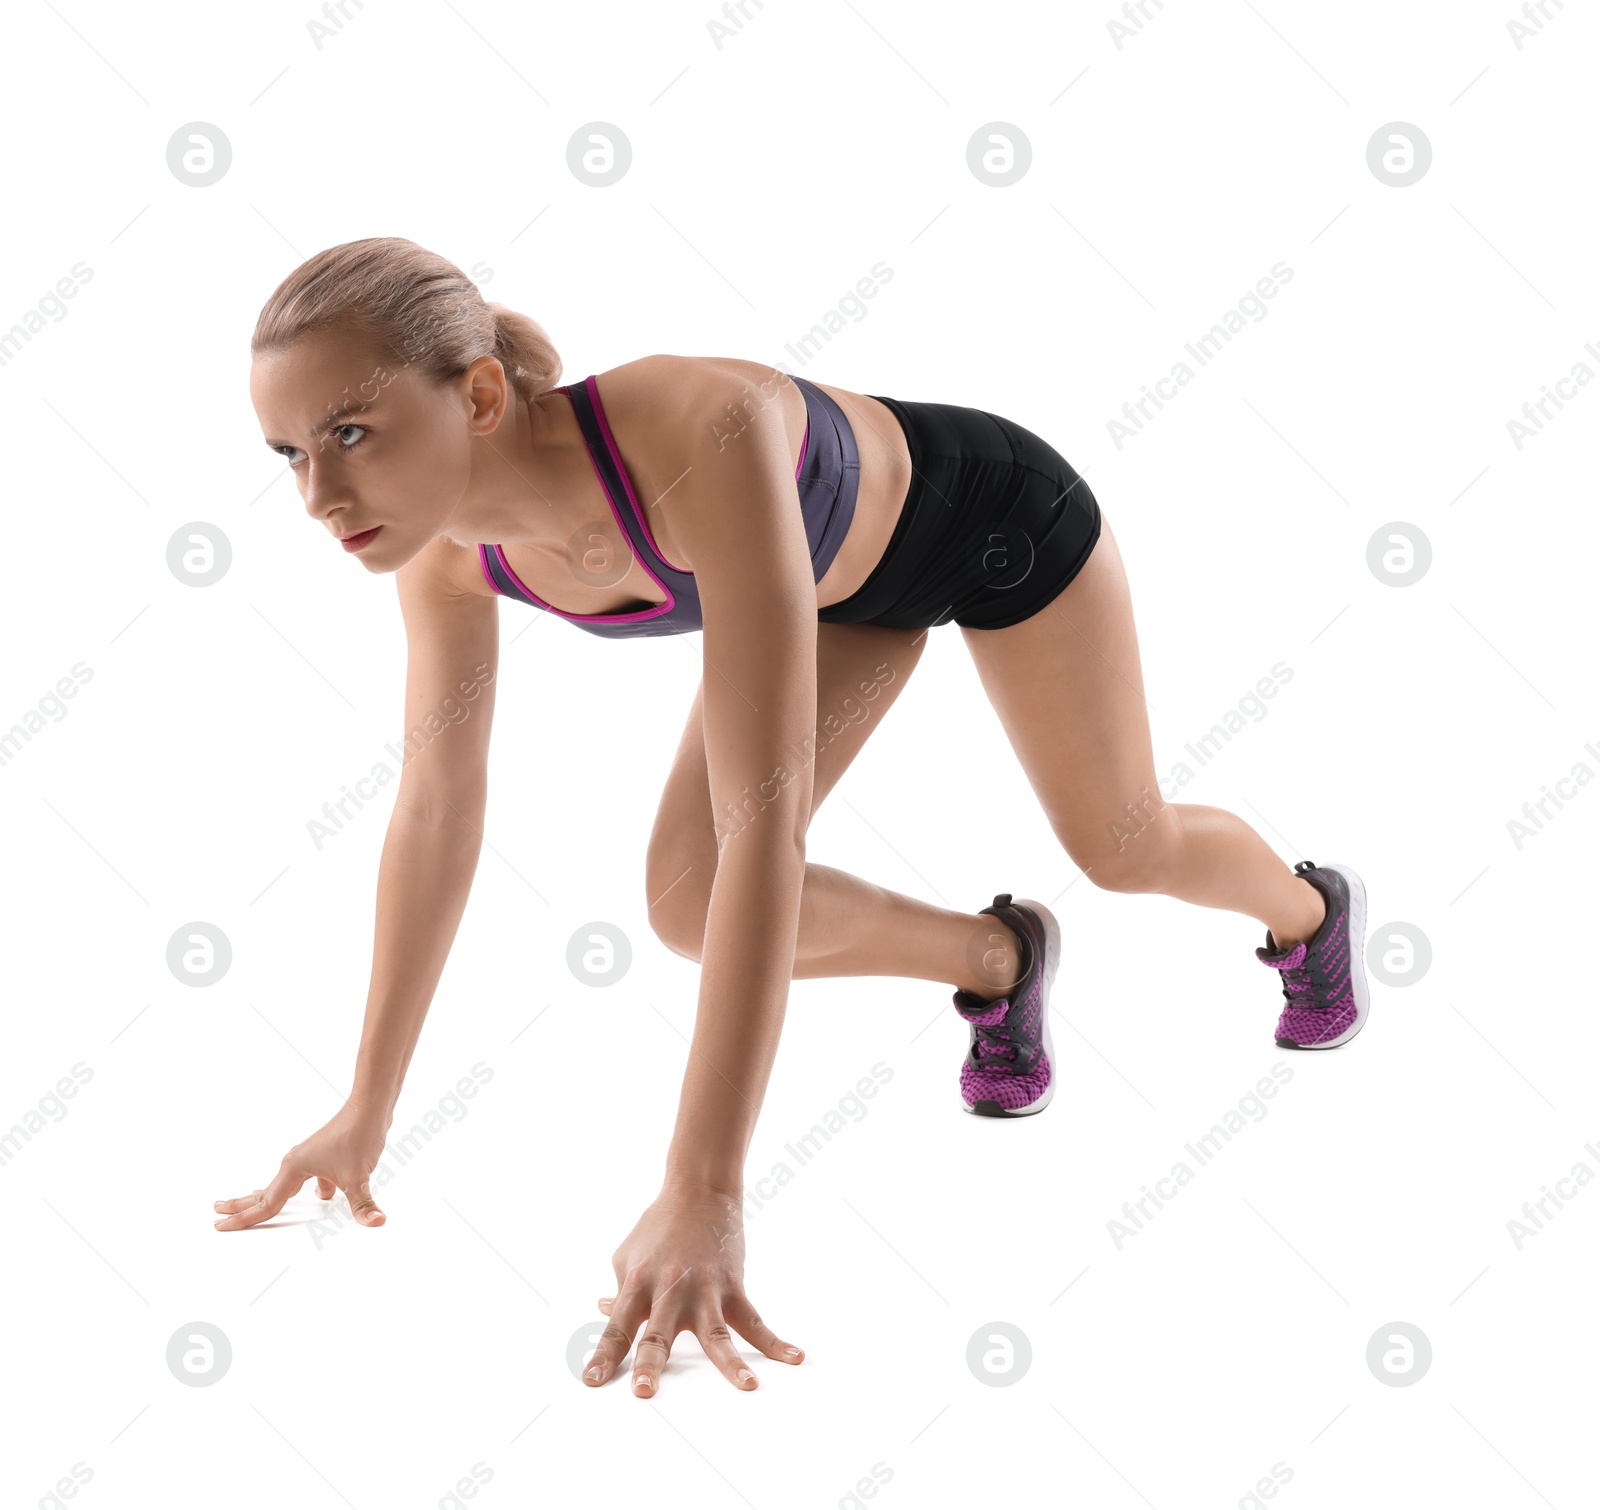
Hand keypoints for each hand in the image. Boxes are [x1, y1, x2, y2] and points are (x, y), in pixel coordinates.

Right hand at [213, 1102, 390, 1231]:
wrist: (370, 1108)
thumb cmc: (358, 1136)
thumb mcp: (358, 1177)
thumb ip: (363, 1204)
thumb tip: (376, 1221)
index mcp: (294, 1168)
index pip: (266, 1203)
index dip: (243, 1219)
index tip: (220, 1226)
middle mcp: (296, 1162)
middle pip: (263, 1191)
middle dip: (241, 1204)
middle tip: (217, 1212)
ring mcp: (308, 1158)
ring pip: (284, 1185)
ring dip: (268, 1196)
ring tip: (251, 1205)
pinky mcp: (323, 1155)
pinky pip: (307, 1178)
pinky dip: (305, 1190)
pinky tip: (322, 1195)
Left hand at [583, 1183, 803, 1395]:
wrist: (699, 1191)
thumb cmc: (658, 1226)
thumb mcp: (628, 1255)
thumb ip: (621, 1290)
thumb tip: (606, 1312)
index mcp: (639, 1284)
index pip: (617, 1327)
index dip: (604, 1355)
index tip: (591, 1381)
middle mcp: (670, 1290)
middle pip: (658, 1334)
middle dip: (651, 1364)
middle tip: (643, 1391)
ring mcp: (705, 1290)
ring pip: (716, 1333)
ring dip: (730, 1363)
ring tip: (747, 1386)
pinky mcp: (733, 1287)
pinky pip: (754, 1320)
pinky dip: (775, 1341)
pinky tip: (794, 1357)